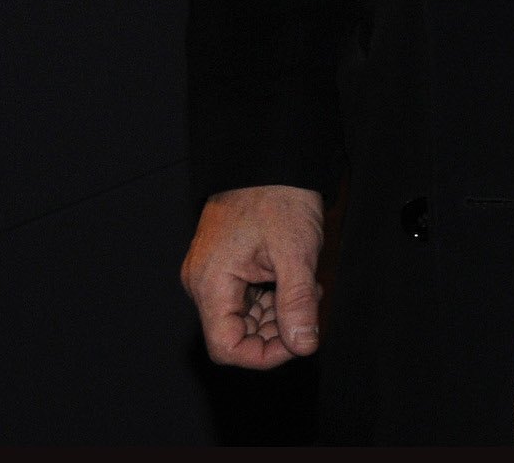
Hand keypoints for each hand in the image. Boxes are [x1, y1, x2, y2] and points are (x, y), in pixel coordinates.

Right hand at [180, 185, 324, 367]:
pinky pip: (245, 297)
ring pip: (243, 316)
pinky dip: (272, 297)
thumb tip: (303, 345)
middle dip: (276, 330)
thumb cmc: (278, 196)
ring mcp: (212, 274)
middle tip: (310, 308)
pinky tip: (295, 280)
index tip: (299, 343)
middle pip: (235, 334)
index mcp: (210, 284)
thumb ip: (297, 302)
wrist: (270, 158)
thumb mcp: (296, 252)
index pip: (226, 347)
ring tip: (307, 288)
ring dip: (278, 313)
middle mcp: (203, 283)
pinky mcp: (225, 265)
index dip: (263, 355)